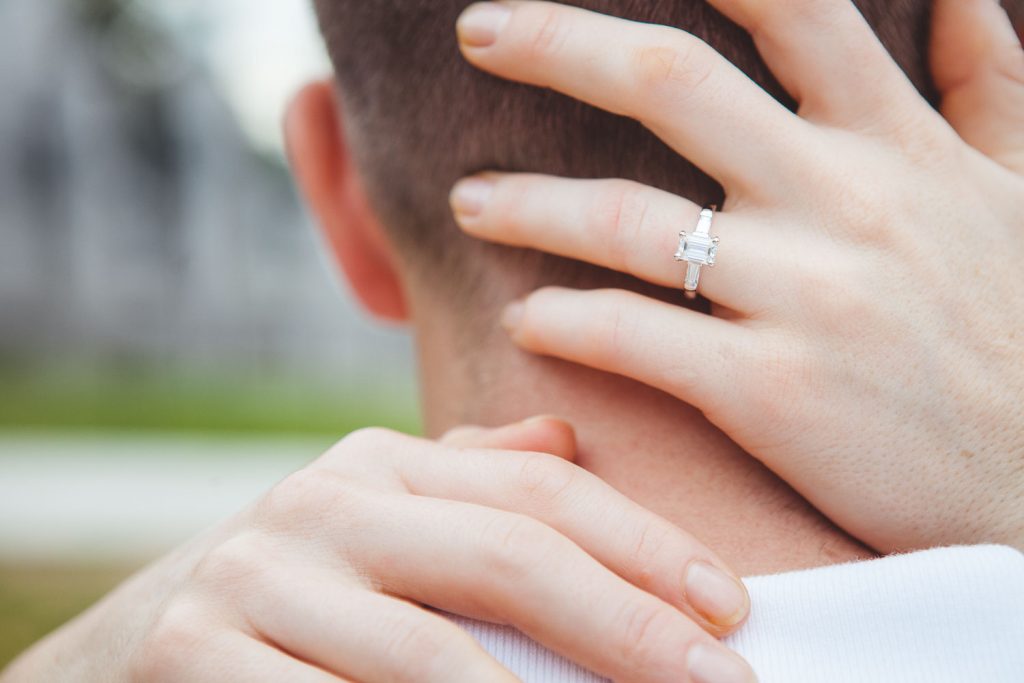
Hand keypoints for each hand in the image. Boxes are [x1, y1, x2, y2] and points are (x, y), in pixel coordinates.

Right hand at [2, 419, 753, 682]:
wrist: (151, 645)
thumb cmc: (314, 594)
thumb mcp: (384, 522)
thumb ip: (470, 483)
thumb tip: (563, 438)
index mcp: (376, 463)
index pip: (537, 491)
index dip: (643, 544)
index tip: (730, 607)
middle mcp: (318, 506)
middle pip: (506, 558)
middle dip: (629, 628)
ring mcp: (253, 583)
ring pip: (435, 662)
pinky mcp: (197, 660)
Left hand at [451, 0, 1023, 551]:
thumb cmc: (1019, 334)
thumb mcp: (1023, 190)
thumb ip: (989, 86)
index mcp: (895, 143)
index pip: (794, 9)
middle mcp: (843, 200)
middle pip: (672, 82)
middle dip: (558, 41)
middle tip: (476, 30)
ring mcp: (803, 296)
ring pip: (624, 217)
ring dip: (524, 203)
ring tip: (467, 204)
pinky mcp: (768, 392)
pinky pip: (633, 338)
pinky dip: (564, 322)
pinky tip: (527, 320)